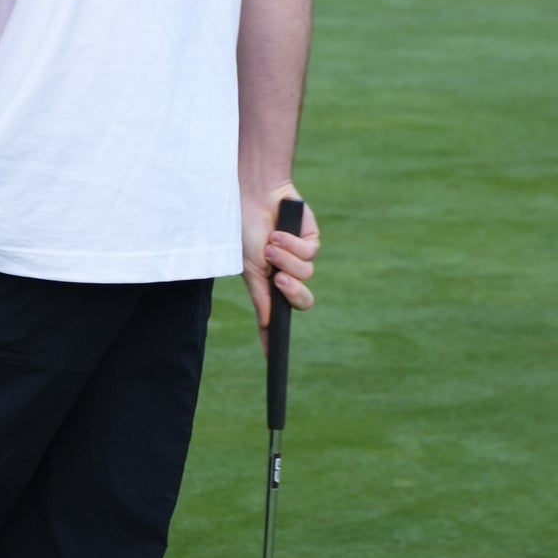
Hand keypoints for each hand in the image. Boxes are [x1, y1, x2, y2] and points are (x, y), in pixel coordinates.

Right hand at [242, 182, 319, 343]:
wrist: (253, 196)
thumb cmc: (245, 231)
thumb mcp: (249, 268)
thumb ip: (261, 296)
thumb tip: (268, 324)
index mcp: (268, 286)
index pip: (274, 319)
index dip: (274, 340)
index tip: (273, 361)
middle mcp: (287, 275)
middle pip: (303, 301)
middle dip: (293, 291)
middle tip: (278, 279)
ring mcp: (301, 258)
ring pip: (306, 275)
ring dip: (286, 259)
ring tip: (271, 244)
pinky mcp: (312, 241)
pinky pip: (310, 254)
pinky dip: (292, 244)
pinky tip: (280, 232)